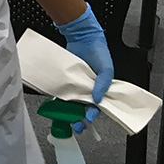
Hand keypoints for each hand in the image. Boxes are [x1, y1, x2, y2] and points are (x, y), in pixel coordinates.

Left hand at [56, 3, 113, 131]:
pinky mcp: (66, 78)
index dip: (93, 114)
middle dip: (80, 118)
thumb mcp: (106, 70)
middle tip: (76, 126)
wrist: (83, 37)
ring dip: (69, 112)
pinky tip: (57, 105)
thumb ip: (103, 85)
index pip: (98, 106)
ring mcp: (77, 83)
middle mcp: (89, 88)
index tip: (88, 119)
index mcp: (101, 88)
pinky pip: (63, 90)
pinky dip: (60, 98)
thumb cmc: (99, 53)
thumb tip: (97, 101)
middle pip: (84, 107)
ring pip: (73, 101)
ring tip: (65, 120)